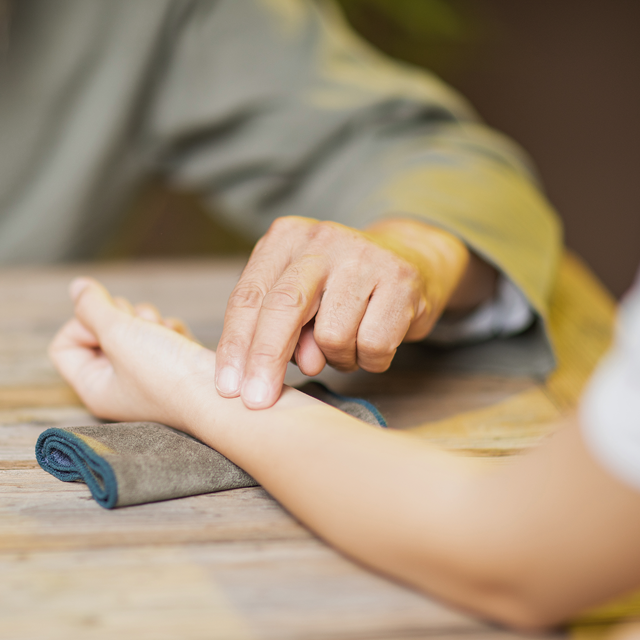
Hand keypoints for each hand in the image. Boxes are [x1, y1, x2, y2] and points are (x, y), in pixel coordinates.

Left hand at [49, 277, 214, 430]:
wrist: (222, 394)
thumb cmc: (168, 374)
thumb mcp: (119, 333)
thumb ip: (92, 306)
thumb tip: (77, 287)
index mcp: (94, 388)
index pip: (64, 346)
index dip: (80, 324)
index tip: (104, 325)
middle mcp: (116, 386)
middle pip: (97, 331)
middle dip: (119, 317)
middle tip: (137, 326)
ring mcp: (144, 377)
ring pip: (130, 328)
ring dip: (145, 320)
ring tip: (161, 331)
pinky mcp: (171, 367)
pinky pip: (157, 334)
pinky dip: (167, 329)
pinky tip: (179, 339)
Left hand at [215, 216, 492, 408]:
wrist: (411, 258)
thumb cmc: (339, 287)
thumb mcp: (299, 294)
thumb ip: (280, 326)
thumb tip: (298, 364)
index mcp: (285, 238)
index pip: (249, 297)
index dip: (235, 346)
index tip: (227, 388)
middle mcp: (322, 239)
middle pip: (283, 308)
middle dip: (265, 361)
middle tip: (257, 401)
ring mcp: (364, 257)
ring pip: (332, 335)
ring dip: (335, 358)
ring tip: (345, 344)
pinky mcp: (402, 280)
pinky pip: (373, 344)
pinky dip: (369, 359)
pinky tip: (371, 342)